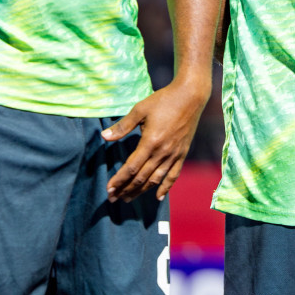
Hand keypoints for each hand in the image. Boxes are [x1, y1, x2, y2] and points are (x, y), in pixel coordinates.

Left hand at [102, 76, 210, 200]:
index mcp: (150, 142)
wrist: (190, 96)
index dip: (119, 180)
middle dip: (126, 189)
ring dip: (141, 191)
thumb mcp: (140, 110)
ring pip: (156, 179)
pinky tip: (158, 197)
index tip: (109, 189)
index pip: (131, 167)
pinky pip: (173, 174)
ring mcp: (174, 154)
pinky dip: (166, 187)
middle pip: (142, 177)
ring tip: (128, 199)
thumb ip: (122, 126)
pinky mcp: (182, 153)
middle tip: (113, 199)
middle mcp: (163, 152)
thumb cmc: (164, 100)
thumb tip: (103, 137)